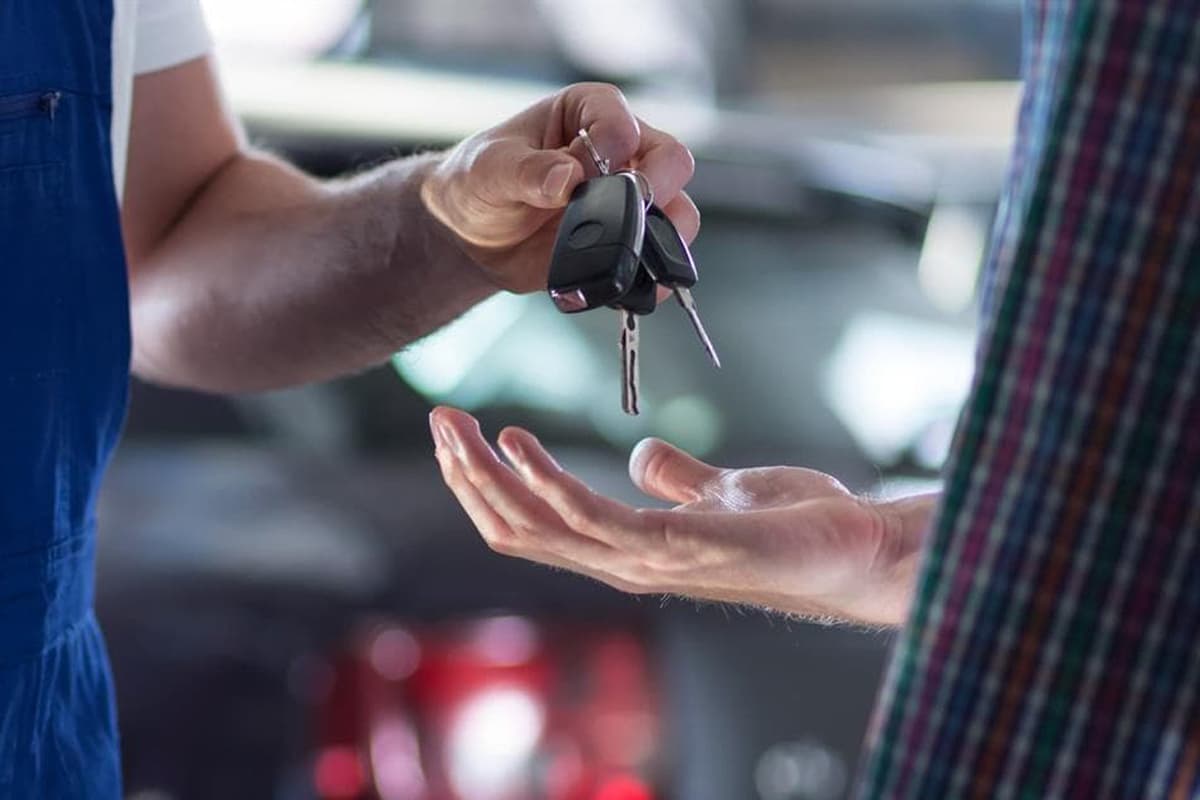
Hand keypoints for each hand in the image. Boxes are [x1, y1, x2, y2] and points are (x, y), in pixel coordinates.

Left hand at [420, 83, 698, 293]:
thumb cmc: (478, 182)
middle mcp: (620, 153)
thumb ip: (526, 170)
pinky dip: (652, 275)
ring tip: (628, 250)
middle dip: (656, 187)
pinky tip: (629, 283)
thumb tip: (567, 177)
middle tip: (628, 210)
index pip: (622, 121)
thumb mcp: (489, 169)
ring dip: (663, 235)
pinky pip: (658, 258)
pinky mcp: (626, 242)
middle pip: (671, 161)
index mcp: (588, 113)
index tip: (586, 172)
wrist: (471, 235)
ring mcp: (627, 200)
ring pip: (678, 212)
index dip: (614, 145)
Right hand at [429, 407, 933, 625]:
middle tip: (439, 422)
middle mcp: (625, 565)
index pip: (533, 528)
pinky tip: (517, 441)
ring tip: (456, 426)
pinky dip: (545, 480)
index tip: (459, 436)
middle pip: (518, 530)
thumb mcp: (723, 491)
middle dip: (468, 477)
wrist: (861, 552)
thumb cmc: (798, 527)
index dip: (487, 486)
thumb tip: (641, 458)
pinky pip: (591, 518)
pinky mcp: (677, 548)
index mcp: (628, 551)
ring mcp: (647, 563)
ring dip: (486, 476)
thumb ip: (676, 479)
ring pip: (537, 528)